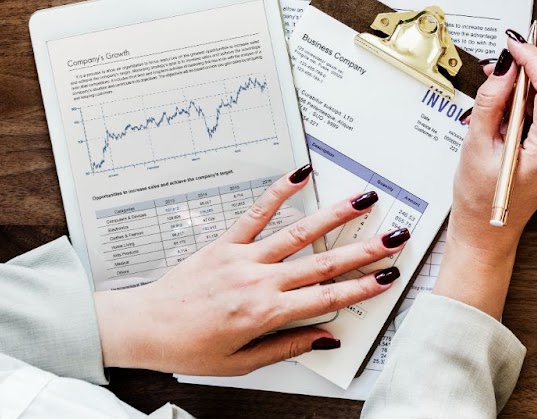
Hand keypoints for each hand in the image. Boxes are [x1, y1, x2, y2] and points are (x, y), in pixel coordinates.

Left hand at [93, 168, 406, 374]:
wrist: (142, 328)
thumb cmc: (188, 349)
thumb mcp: (240, 363)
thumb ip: (286, 346)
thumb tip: (324, 337)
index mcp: (264, 314)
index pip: (325, 298)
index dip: (361, 287)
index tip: (386, 277)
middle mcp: (259, 281)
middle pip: (323, 263)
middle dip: (364, 250)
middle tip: (394, 237)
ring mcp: (243, 258)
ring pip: (299, 233)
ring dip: (335, 215)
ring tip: (363, 200)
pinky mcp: (226, 242)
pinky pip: (256, 213)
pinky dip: (280, 191)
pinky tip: (301, 174)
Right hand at [431, 35, 536, 318]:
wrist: (486, 234)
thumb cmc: (478, 201)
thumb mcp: (476, 147)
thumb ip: (491, 103)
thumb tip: (505, 68)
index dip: (533, 59)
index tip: (513, 44)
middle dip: (535, 67)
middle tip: (503, 63)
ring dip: (533, 82)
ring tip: (500, 89)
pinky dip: (533, 98)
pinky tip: (509, 106)